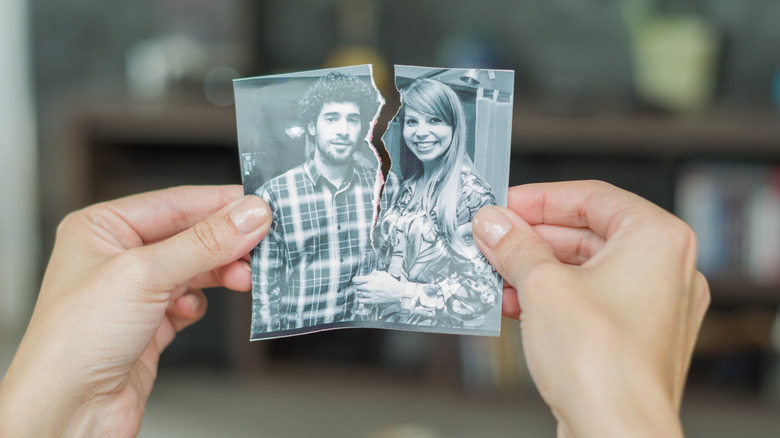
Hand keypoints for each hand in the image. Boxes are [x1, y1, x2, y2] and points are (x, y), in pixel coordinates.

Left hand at [0, 186, 269, 436]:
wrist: (69, 411)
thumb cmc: (76, 341)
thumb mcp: (146, 275)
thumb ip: (204, 242)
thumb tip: (250, 214)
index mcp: (102, 227)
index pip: (175, 202)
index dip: (221, 203)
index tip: (262, 206)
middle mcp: (117, 256)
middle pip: (190, 235)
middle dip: (226, 243)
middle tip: (262, 246)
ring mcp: (135, 291)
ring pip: (195, 268)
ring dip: (221, 273)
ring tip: (243, 278)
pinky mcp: (151, 323)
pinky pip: (191, 300)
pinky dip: (199, 304)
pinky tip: (191, 312)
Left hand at [353, 271, 404, 303]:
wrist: (397, 292)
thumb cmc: (391, 283)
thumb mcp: (382, 274)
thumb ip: (374, 273)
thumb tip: (369, 274)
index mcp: (371, 279)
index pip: (356, 280)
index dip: (355, 280)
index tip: (356, 280)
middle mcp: (369, 287)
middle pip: (356, 287)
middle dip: (358, 285)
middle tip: (361, 285)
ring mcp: (370, 295)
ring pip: (358, 293)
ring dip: (360, 292)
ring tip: (364, 290)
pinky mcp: (372, 301)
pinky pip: (361, 300)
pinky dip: (361, 298)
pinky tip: (364, 296)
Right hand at [472, 181, 708, 437]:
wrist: (615, 433)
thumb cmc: (603, 364)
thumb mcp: (543, 286)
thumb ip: (515, 246)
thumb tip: (494, 223)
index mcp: (657, 239)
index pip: (592, 196)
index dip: (540, 198)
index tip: (503, 205)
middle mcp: (663, 269)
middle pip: (585, 234)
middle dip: (530, 239)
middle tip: (490, 239)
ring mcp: (650, 306)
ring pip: (582, 270)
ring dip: (533, 269)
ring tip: (493, 272)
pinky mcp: (631, 337)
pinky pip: (585, 301)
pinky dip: (549, 297)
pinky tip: (511, 302)